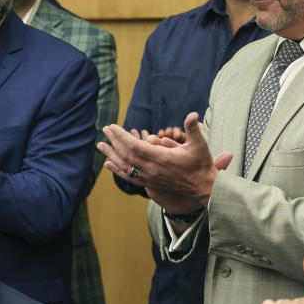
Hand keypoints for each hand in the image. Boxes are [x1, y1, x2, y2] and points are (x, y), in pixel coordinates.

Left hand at [98, 112, 232, 212]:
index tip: (112, 127)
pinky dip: (117, 170)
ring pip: (125, 166)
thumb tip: (193, 114)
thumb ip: (193, 129)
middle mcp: (152, 169)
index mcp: (161, 158)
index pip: (135, 146)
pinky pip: (129, 177)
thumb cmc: (201, 166)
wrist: (203, 189)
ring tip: (100, 145)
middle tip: (104, 130)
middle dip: (114, 141)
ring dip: (111, 155)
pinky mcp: (150, 184)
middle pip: (126, 155)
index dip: (122, 136)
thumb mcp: (200, 145)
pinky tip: (108, 164)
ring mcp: (150, 178)